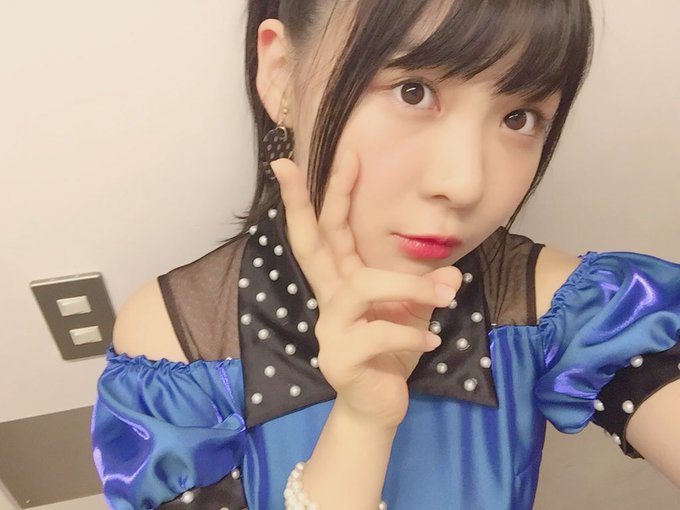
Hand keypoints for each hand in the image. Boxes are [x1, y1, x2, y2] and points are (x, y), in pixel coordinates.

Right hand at [270, 152, 461, 428]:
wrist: (379, 405)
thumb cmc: (391, 352)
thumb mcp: (414, 313)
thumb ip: (429, 289)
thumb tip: (451, 273)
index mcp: (343, 282)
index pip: (327, 232)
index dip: (320, 196)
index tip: (311, 157)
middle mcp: (329, 299)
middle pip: (310, 244)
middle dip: (301, 202)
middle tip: (287, 164)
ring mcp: (330, 329)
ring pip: (361, 288)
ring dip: (408, 286)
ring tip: (444, 296)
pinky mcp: (340, 358)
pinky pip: (379, 334)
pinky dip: (412, 333)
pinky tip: (431, 341)